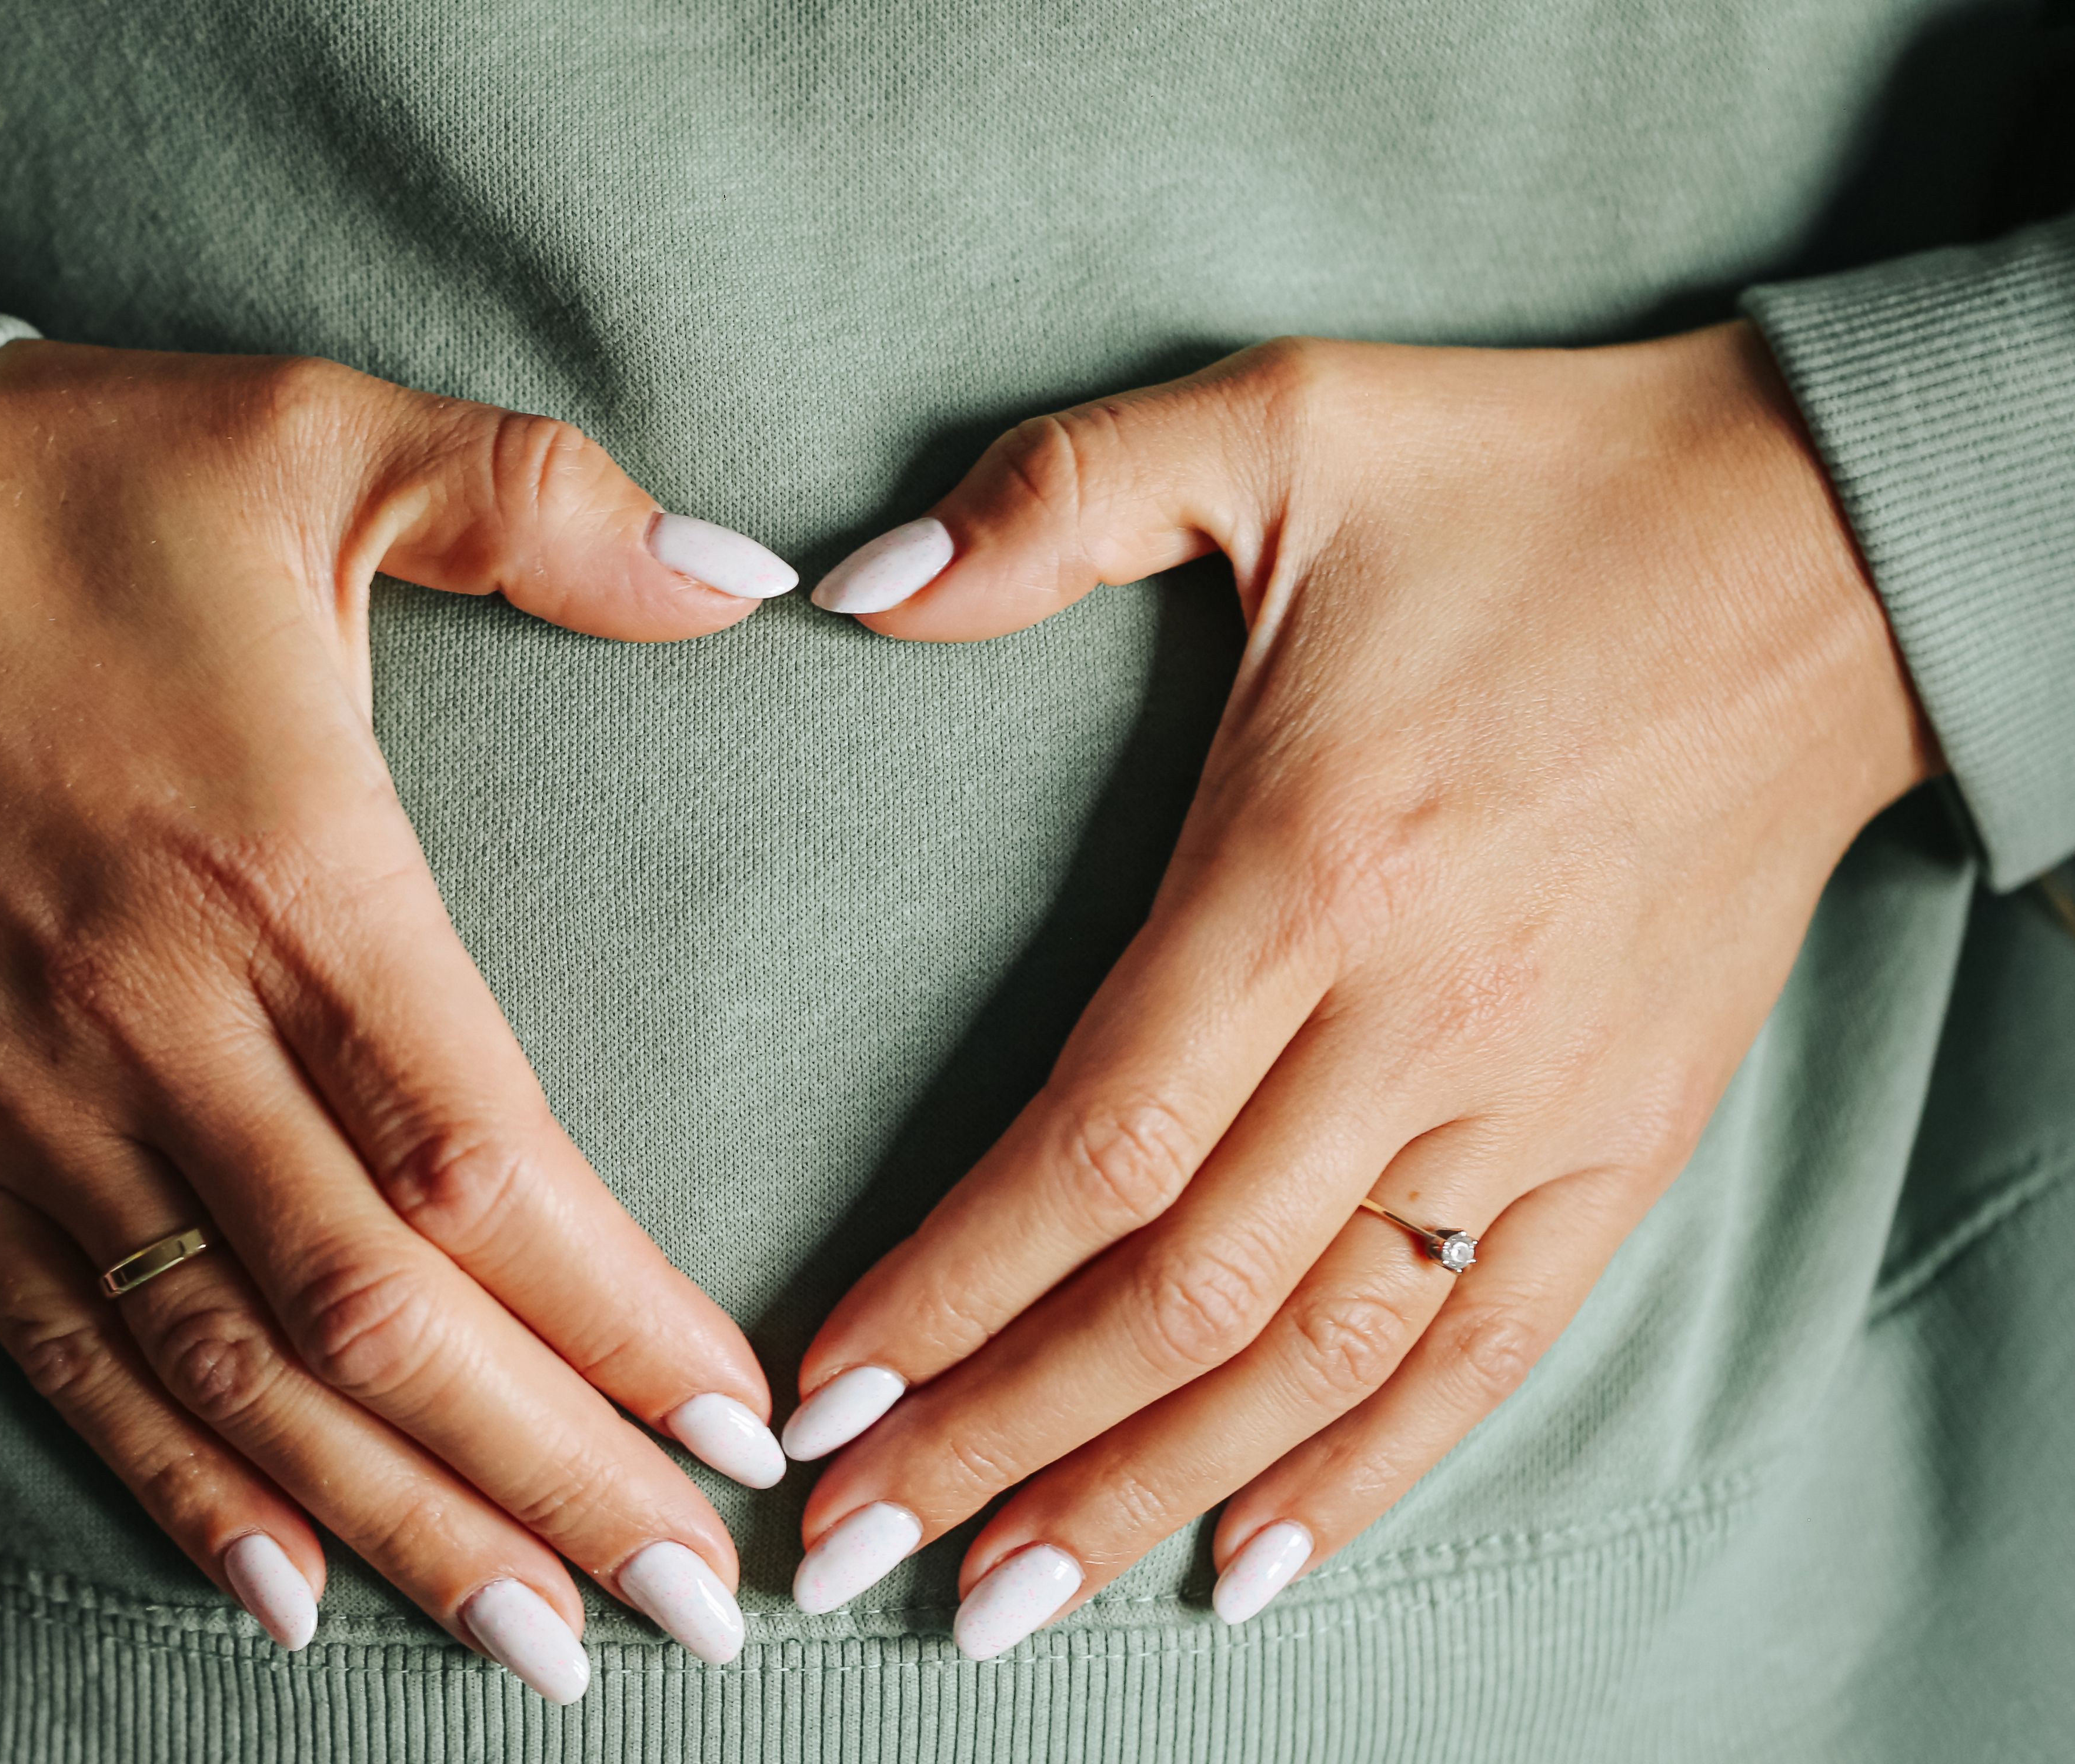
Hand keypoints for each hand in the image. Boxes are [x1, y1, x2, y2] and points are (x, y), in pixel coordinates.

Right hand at [0, 340, 800, 1697]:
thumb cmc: (46, 490)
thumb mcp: (314, 436)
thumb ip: (546, 505)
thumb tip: (751, 576)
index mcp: (285, 866)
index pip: (484, 1159)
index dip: (621, 1318)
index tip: (744, 1423)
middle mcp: (157, 1021)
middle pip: (382, 1314)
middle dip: (553, 1475)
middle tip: (697, 1606)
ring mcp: (24, 1103)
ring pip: (235, 1373)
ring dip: (402, 1523)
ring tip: (540, 1645)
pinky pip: (59, 1352)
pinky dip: (173, 1486)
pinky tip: (286, 1591)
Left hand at [779, 322, 1939, 1652]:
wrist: (1818, 547)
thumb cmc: (1533, 483)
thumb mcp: (1281, 421)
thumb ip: (1053, 500)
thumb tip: (853, 581)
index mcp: (1305, 867)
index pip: (1092, 1147)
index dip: (946, 1292)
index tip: (825, 1394)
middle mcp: (1419, 1016)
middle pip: (1178, 1293)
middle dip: (1000, 1436)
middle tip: (852, 1548)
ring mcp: (1536, 1095)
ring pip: (1317, 1351)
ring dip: (1146, 1485)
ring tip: (1008, 1593)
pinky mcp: (1627, 1134)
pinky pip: (1486, 1340)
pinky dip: (1369, 1465)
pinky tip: (1252, 1560)